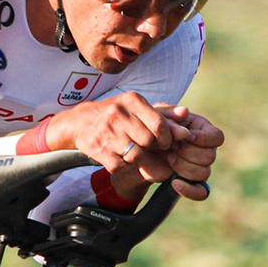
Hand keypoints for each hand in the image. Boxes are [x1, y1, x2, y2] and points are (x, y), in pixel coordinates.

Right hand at [46, 90, 185, 176]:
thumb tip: (186, 113)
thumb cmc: (118, 115)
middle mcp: (118, 113)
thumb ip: (165, 114)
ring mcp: (106, 131)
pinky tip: (120, 157)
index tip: (165, 143)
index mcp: (132, 100)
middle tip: (149, 149)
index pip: (160, 125)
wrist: (81, 122)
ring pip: (136, 156)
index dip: (167, 139)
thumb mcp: (139, 109)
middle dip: (152, 149)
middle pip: (149, 142)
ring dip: (139, 159)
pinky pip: (120, 166)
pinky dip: (124, 166)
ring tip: (134, 153)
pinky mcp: (97, 149)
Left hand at [154, 105, 222, 201]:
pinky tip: (175, 183)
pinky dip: (189, 190)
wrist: (139, 150)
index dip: (203, 139)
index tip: (186, 137)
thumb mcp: (156, 116)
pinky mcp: (192, 181)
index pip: (217, 137)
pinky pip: (202, 192)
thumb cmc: (151, 128)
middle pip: (211, 157)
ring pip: (205, 173)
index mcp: (203, 129)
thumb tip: (185, 111)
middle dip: (187, 153)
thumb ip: (169, 114)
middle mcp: (206, 148)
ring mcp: (200, 166)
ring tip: (169, 158)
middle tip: (170, 148)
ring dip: (184, 167)